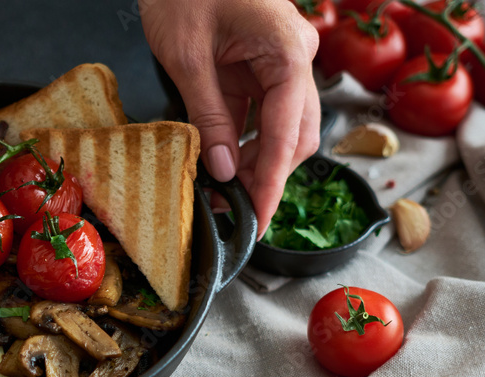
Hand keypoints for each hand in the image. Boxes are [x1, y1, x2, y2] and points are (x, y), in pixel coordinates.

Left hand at [141, 0, 320, 235]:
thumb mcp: (188, 59)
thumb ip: (209, 117)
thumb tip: (226, 171)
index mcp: (286, 51)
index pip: (288, 131)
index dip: (274, 181)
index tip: (261, 218)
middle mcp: (295, 58)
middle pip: (296, 135)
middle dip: (268, 176)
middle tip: (236, 212)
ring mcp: (281, 62)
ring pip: (283, 129)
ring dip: (257, 163)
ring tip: (223, 193)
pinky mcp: (261, 67)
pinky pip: (261, 114)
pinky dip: (244, 142)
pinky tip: (222, 164)